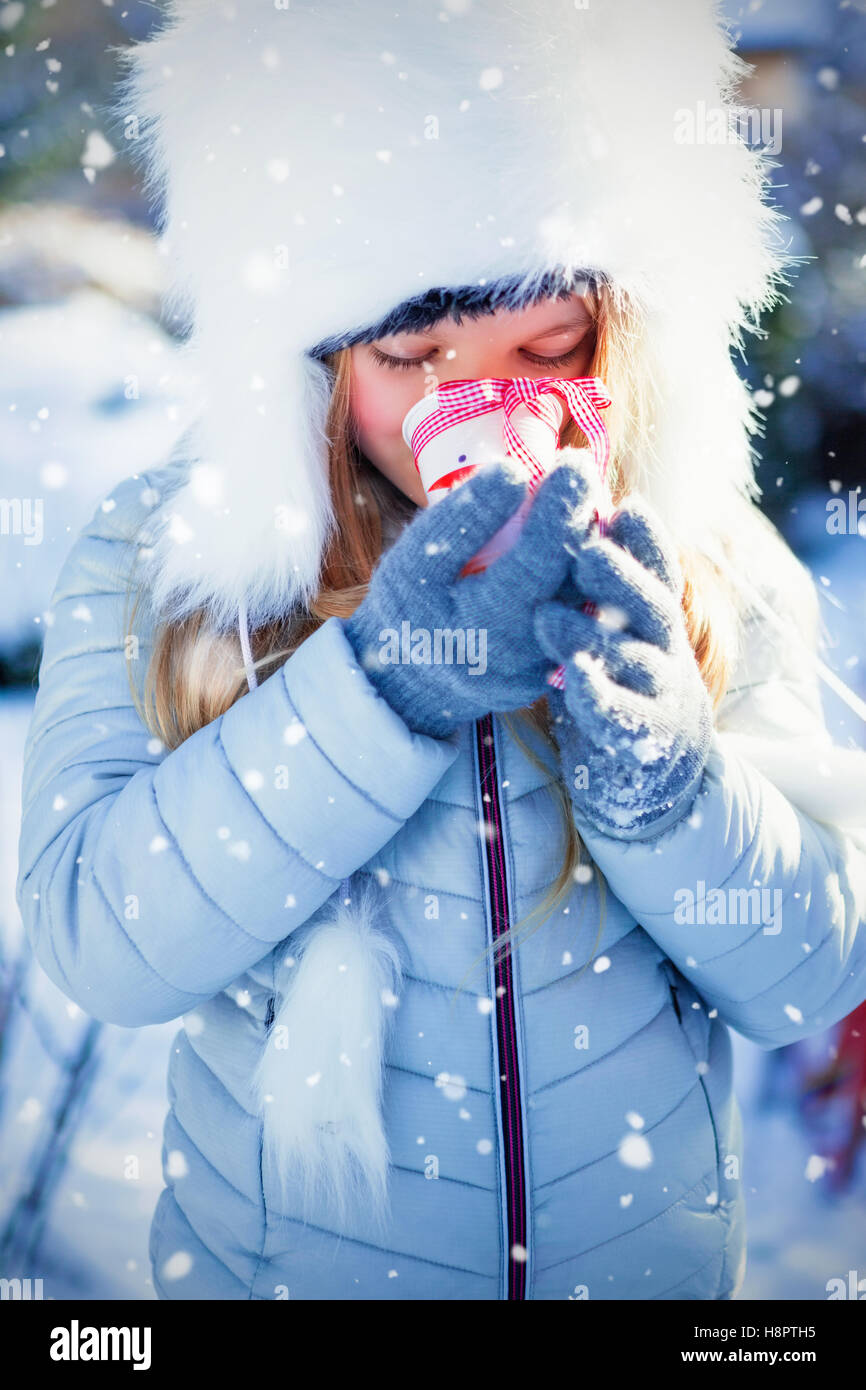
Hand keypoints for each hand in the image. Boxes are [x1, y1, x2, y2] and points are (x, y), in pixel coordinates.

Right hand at [342, 454, 602, 737]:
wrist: (411, 679)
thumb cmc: (410, 607)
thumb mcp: (415, 561)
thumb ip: (461, 520)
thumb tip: (513, 472)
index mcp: (485, 622)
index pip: (540, 558)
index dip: (562, 507)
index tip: (572, 462)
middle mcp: (528, 653)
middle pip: (577, 576)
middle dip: (584, 517)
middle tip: (579, 473)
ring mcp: (549, 666)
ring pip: (588, 596)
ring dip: (591, 543)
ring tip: (581, 501)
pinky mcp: (561, 669)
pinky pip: (586, 615)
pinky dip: (587, 573)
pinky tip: (579, 539)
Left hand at [533, 493, 713, 838]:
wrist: (654, 771)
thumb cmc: (621, 682)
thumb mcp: (614, 630)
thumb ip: (595, 590)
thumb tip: (562, 522)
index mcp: (655, 615)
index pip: (658, 569)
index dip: (646, 540)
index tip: (624, 507)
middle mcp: (664, 647)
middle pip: (652, 606)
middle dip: (622, 578)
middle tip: (587, 551)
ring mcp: (659, 693)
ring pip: (632, 659)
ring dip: (591, 636)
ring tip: (547, 617)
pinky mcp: (645, 736)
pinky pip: (622, 715)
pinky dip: (599, 697)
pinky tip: (574, 679)